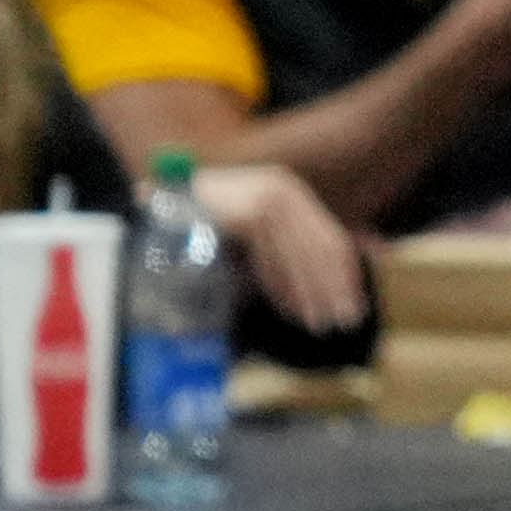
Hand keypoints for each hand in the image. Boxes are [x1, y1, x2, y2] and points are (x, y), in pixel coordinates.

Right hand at [197, 160, 370, 335]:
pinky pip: (271, 258)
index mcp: (287, 191)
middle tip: (342, 322)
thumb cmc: (200, 228)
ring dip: (309, 293)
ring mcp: (265, 198)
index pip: (329, 237)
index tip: (353, 303)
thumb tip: (355, 259)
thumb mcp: (253, 240)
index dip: (344, 274)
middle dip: (332, 289)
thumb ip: (285, 253)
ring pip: (299, 256)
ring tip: (317, 322)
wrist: (156, 209)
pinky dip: (281, 286)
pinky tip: (288, 308)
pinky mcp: (248, 215)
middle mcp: (281, 189)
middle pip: (321, 248)